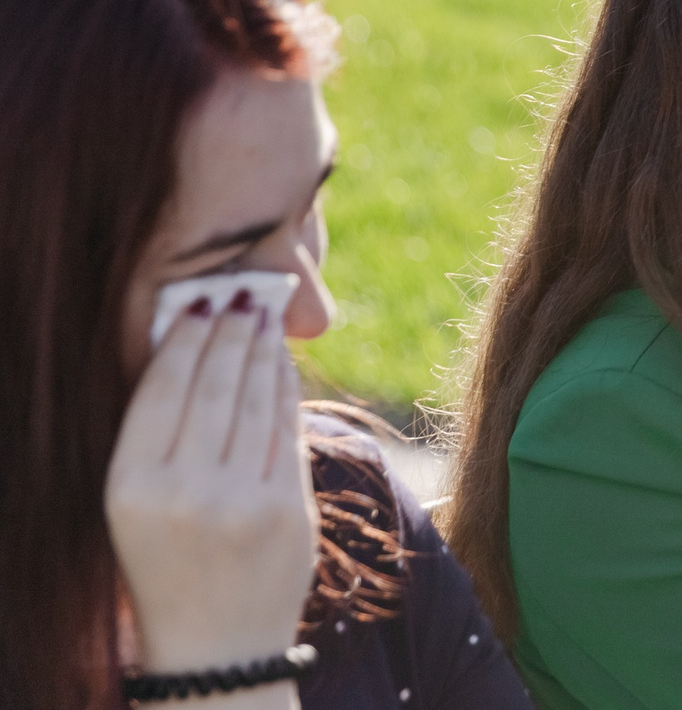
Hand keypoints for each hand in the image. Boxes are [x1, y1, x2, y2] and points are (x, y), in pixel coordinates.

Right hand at [106, 291, 317, 674]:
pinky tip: (281, 364)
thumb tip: (195, 347)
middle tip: (241, 294)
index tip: (199, 303)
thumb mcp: (137, 506)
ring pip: (257, 400)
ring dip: (263, 350)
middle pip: (214, 386)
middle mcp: (183, 491)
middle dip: (230, 331)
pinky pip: (287, 429)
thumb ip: (160, 438)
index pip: (161, 390)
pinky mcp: (288, 507)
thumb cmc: (167, 564)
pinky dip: (286, 388)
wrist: (216, 649)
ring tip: (263, 318)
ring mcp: (241, 499)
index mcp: (130, 488)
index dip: (184, 339)